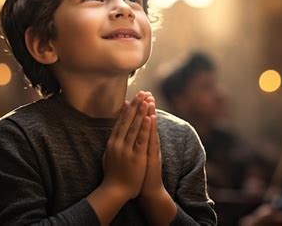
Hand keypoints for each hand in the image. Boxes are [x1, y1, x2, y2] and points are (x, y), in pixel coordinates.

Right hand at [101, 91, 151, 199]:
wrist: (115, 191)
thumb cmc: (112, 175)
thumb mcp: (108, 156)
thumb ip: (112, 144)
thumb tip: (113, 134)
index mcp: (112, 143)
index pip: (120, 122)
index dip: (126, 110)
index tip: (131, 98)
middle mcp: (118, 144)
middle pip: (127, 121)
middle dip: (135, 106)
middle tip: (141, 93)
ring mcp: (126, 150)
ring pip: (135, 127)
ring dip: (141, 112)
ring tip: (146, 100)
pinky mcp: (136, 157)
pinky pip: (141, 140)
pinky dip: (145, 128)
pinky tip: (148, 117)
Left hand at [138, 93, 176, 224]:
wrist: (148, 190)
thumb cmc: (140, 173)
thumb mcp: (137, 155)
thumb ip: (135, 142)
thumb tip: (128, 132)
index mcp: (143, 142)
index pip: (142, 122)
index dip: (140, 108)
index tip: (139, 95)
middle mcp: (148, 143)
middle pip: (147, 122)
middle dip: (146, 106)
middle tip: (147, 92)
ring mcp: (151, 148)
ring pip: (150, 127)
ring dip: (150, 113)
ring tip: (150, 100)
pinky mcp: (153, 155)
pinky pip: (152, 139)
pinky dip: (151, 129)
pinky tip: (152, 118)